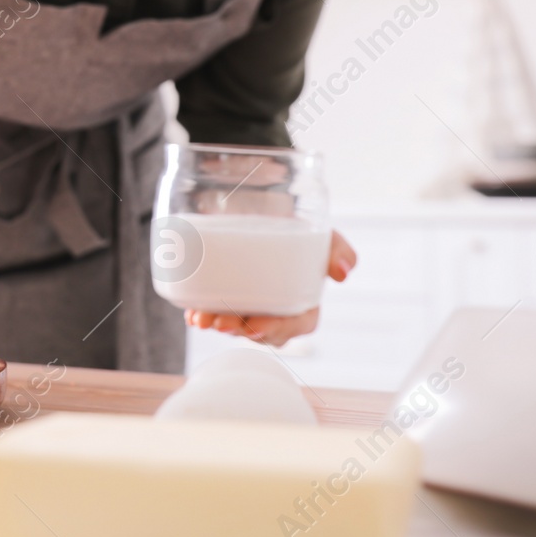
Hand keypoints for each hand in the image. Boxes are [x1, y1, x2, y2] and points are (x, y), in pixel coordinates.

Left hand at [184, 230, 356, 347]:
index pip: (296, 324)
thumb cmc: (294, 225)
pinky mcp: (225, 294)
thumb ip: (336, 247)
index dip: (276, 331)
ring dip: (216, 324)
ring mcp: (248, 303)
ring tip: (202, 319)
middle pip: (260, 331)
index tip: (255, 327)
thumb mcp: (319, 232)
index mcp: (302, 299)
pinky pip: (214, 312)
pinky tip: (192, 314)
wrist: (260, 205)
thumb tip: (343, 272)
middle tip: (222, 323)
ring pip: (234, 325)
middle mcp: (275, 306)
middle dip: (239, 331)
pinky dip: (202, 315)